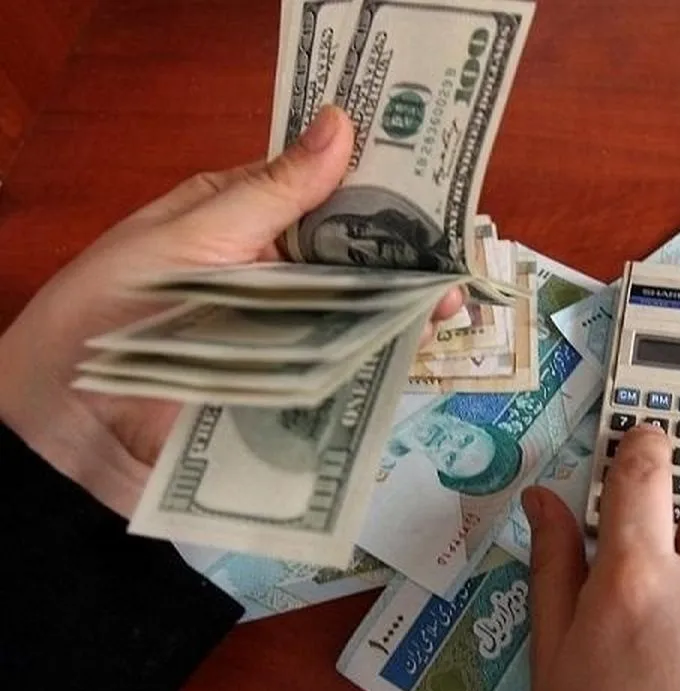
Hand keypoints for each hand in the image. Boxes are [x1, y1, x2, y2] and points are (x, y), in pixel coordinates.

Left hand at [0, 106, 463, 518]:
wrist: (73, 426)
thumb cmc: (111, 309)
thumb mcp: (191, 239)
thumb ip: (271, 193)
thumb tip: (341, 123)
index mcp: (242, 214)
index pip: (326, 192)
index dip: (382, 192)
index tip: (437, 196)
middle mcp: (269, 268)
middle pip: (352, 257)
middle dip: (405, 259)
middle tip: (455, 268)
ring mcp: (280, 327)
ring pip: (355, 311)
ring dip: (402, 309)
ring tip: (447, 311)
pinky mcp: (285, 382)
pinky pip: (342, 365)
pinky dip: (381, 359)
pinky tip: (417, 354)